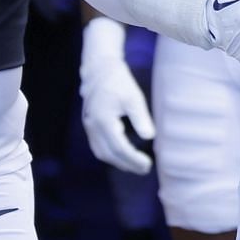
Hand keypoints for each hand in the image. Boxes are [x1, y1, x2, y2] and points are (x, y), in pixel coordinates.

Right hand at [79, 18, 154, 174]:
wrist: (99, 71)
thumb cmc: (119, 82)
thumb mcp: (133, 98)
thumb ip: (141, 118)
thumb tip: (150, 137)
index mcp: (103, 121)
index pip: (119, 148)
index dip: (134, 159)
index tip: (148, 164)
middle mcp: (93, 127)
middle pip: (109, 154)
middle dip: (127, 164)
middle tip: (145, 169)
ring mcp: (89, 127)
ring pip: (101, 152)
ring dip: (118, 162)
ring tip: (136, 166)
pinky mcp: (89, 125)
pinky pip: (98, 146)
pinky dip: (110, 154)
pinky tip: (122, 155)